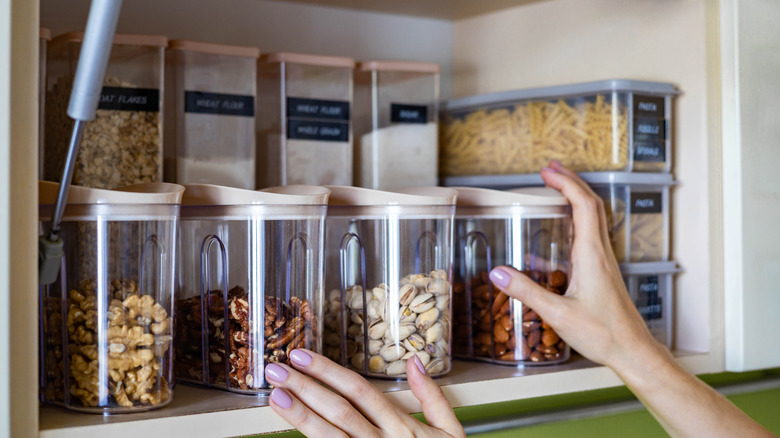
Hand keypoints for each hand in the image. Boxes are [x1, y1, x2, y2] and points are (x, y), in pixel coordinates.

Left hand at [264, 349, 465, 437]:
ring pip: (331, 436)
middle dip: (306, 387)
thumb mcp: (451, 433)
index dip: (329, 372)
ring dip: (301, 415)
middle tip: (276, 369)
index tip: (302, 356)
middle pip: (340, 410)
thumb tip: (415, 361)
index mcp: (403, 428)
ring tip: (276, 395)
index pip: (360, 391)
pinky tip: (290, 433)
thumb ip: (433, 397)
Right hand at [488, 160, 661, 369]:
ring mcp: (604, 261)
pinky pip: (589, 238)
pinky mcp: (602, 272)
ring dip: (575, 198)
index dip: (565, 183)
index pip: (582, 205)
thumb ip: (526, 291)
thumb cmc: (603, 334)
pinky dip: (574, 225)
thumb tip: (497, 273)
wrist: (632, 350)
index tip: (546, 172)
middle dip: (571, 181)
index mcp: (592, 254)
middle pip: (591, 203)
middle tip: (550, 169)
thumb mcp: (558, 314)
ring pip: (594, 218)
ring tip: (555, 190)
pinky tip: (554, 240)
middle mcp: (601, 252)